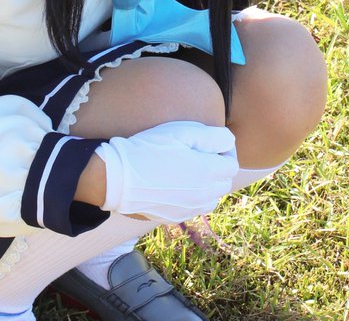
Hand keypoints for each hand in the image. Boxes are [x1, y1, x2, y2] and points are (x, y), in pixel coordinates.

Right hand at [95, 121, 237, 222]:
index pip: (232, 164)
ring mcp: (189, 209)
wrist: (116, 177)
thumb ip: (211, 136)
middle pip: (223, 182)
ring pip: (211, 198)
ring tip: (187, 171)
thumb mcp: (181, 132)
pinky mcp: (175, 217)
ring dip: (207, 185)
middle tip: (197, 155)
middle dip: (217, 168)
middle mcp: (203, 195)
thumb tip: (228, 142)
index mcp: (208, 172)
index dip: (224, 151)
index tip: (208, 144)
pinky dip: (192, 197)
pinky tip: (174, 185)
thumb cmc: (148, 149)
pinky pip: (194, 208)